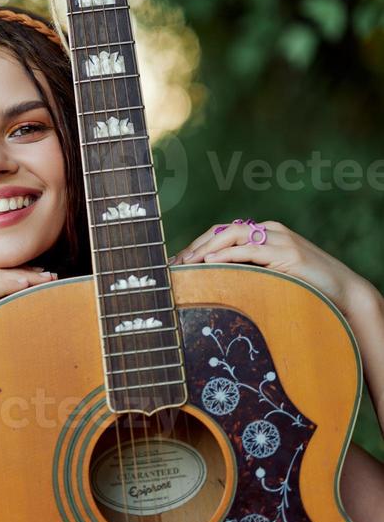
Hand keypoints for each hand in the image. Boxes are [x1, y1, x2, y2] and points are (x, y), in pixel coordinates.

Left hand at [169, 219, 371, 318]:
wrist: (345, 292)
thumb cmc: (308, 287)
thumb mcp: (273, 276)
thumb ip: (250, 271)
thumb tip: (216, 282)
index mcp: (265, 233)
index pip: (224, 232)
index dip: (199, 243)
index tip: (178, 260)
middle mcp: (270, 230)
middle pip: (224, 230)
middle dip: (197, 244)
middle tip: (176, 262)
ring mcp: (280, 239)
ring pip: (234, 235)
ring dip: (207, 247)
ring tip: (188, 262)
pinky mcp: (288, 253)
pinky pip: (251, 250)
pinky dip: (228, 255)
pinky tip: (211, 262)